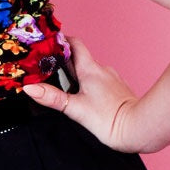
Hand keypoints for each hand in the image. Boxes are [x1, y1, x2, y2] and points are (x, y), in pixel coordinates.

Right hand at [22, 33, 140, 151]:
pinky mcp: (119, 90)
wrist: (139, 128)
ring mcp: (112, 79)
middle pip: (80, 59)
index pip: (75, 44)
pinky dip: (91, 85)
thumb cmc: (110, 119)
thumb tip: (30, 88)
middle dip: (65, 63)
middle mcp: (103, 70)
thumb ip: (52, 97)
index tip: (48, 44)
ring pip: (91, 71)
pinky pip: (102, 81)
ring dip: (79, 75)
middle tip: (49, 70)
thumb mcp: (75, 108)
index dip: (61, 41)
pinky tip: (87, 98)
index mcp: (90, 69)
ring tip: (66, 87)